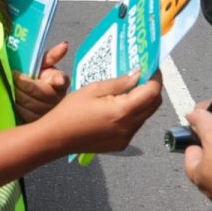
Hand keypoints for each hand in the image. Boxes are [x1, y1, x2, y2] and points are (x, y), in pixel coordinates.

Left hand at [13, 42, 69, 123]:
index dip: (58, 79)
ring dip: (18, 95)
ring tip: (13, 88)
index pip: (61, 80)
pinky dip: (18, 107)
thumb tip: (65, 44)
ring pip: (31, 105)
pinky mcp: (40, 121)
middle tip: (14, 76)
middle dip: (23, 84)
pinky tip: (15, 100)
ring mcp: (50, 112)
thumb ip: (51, 55)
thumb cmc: (40, 77)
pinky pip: (27, 116)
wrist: (34, 96)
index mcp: (61, 81)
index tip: (52, 77)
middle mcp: (59, 98)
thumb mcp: (44, 65)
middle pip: (39, 93)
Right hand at [45, 70, 163, 153]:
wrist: (56, 138)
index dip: (155, 77)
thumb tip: (138, 74)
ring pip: (145, 115)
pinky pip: (135, 125)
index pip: (152, 93)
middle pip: (153, 105)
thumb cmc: (71, 111)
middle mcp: (129, 127)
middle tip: (144, 74)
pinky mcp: (120, 144)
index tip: (151, 66)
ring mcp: (125, 138)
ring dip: (143, 100)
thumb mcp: (94, 89)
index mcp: (123, 112)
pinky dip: (134, 112)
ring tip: (131, 87)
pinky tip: (121, 104)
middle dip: (153, 88)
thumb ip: (119, 82)